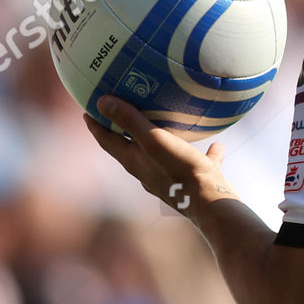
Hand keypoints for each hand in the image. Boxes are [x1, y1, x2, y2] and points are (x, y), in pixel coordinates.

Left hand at [84, 96, 238, 214]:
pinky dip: (202, 153)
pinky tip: (216, 145)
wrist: (211, 202)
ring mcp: (170, 178)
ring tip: (169, 126)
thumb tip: (102, 101)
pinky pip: (196, 163)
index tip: (87, 111)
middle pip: (131, 148)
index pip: (108, 141)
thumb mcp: (155, 140)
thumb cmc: (181, 169)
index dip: (96, 126)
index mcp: (134, 161)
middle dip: (125, 131)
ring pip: (163, 156)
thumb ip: (131, 120)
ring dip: (162, 142)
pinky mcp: (193, 181)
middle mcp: (148, 171)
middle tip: (122, 111)